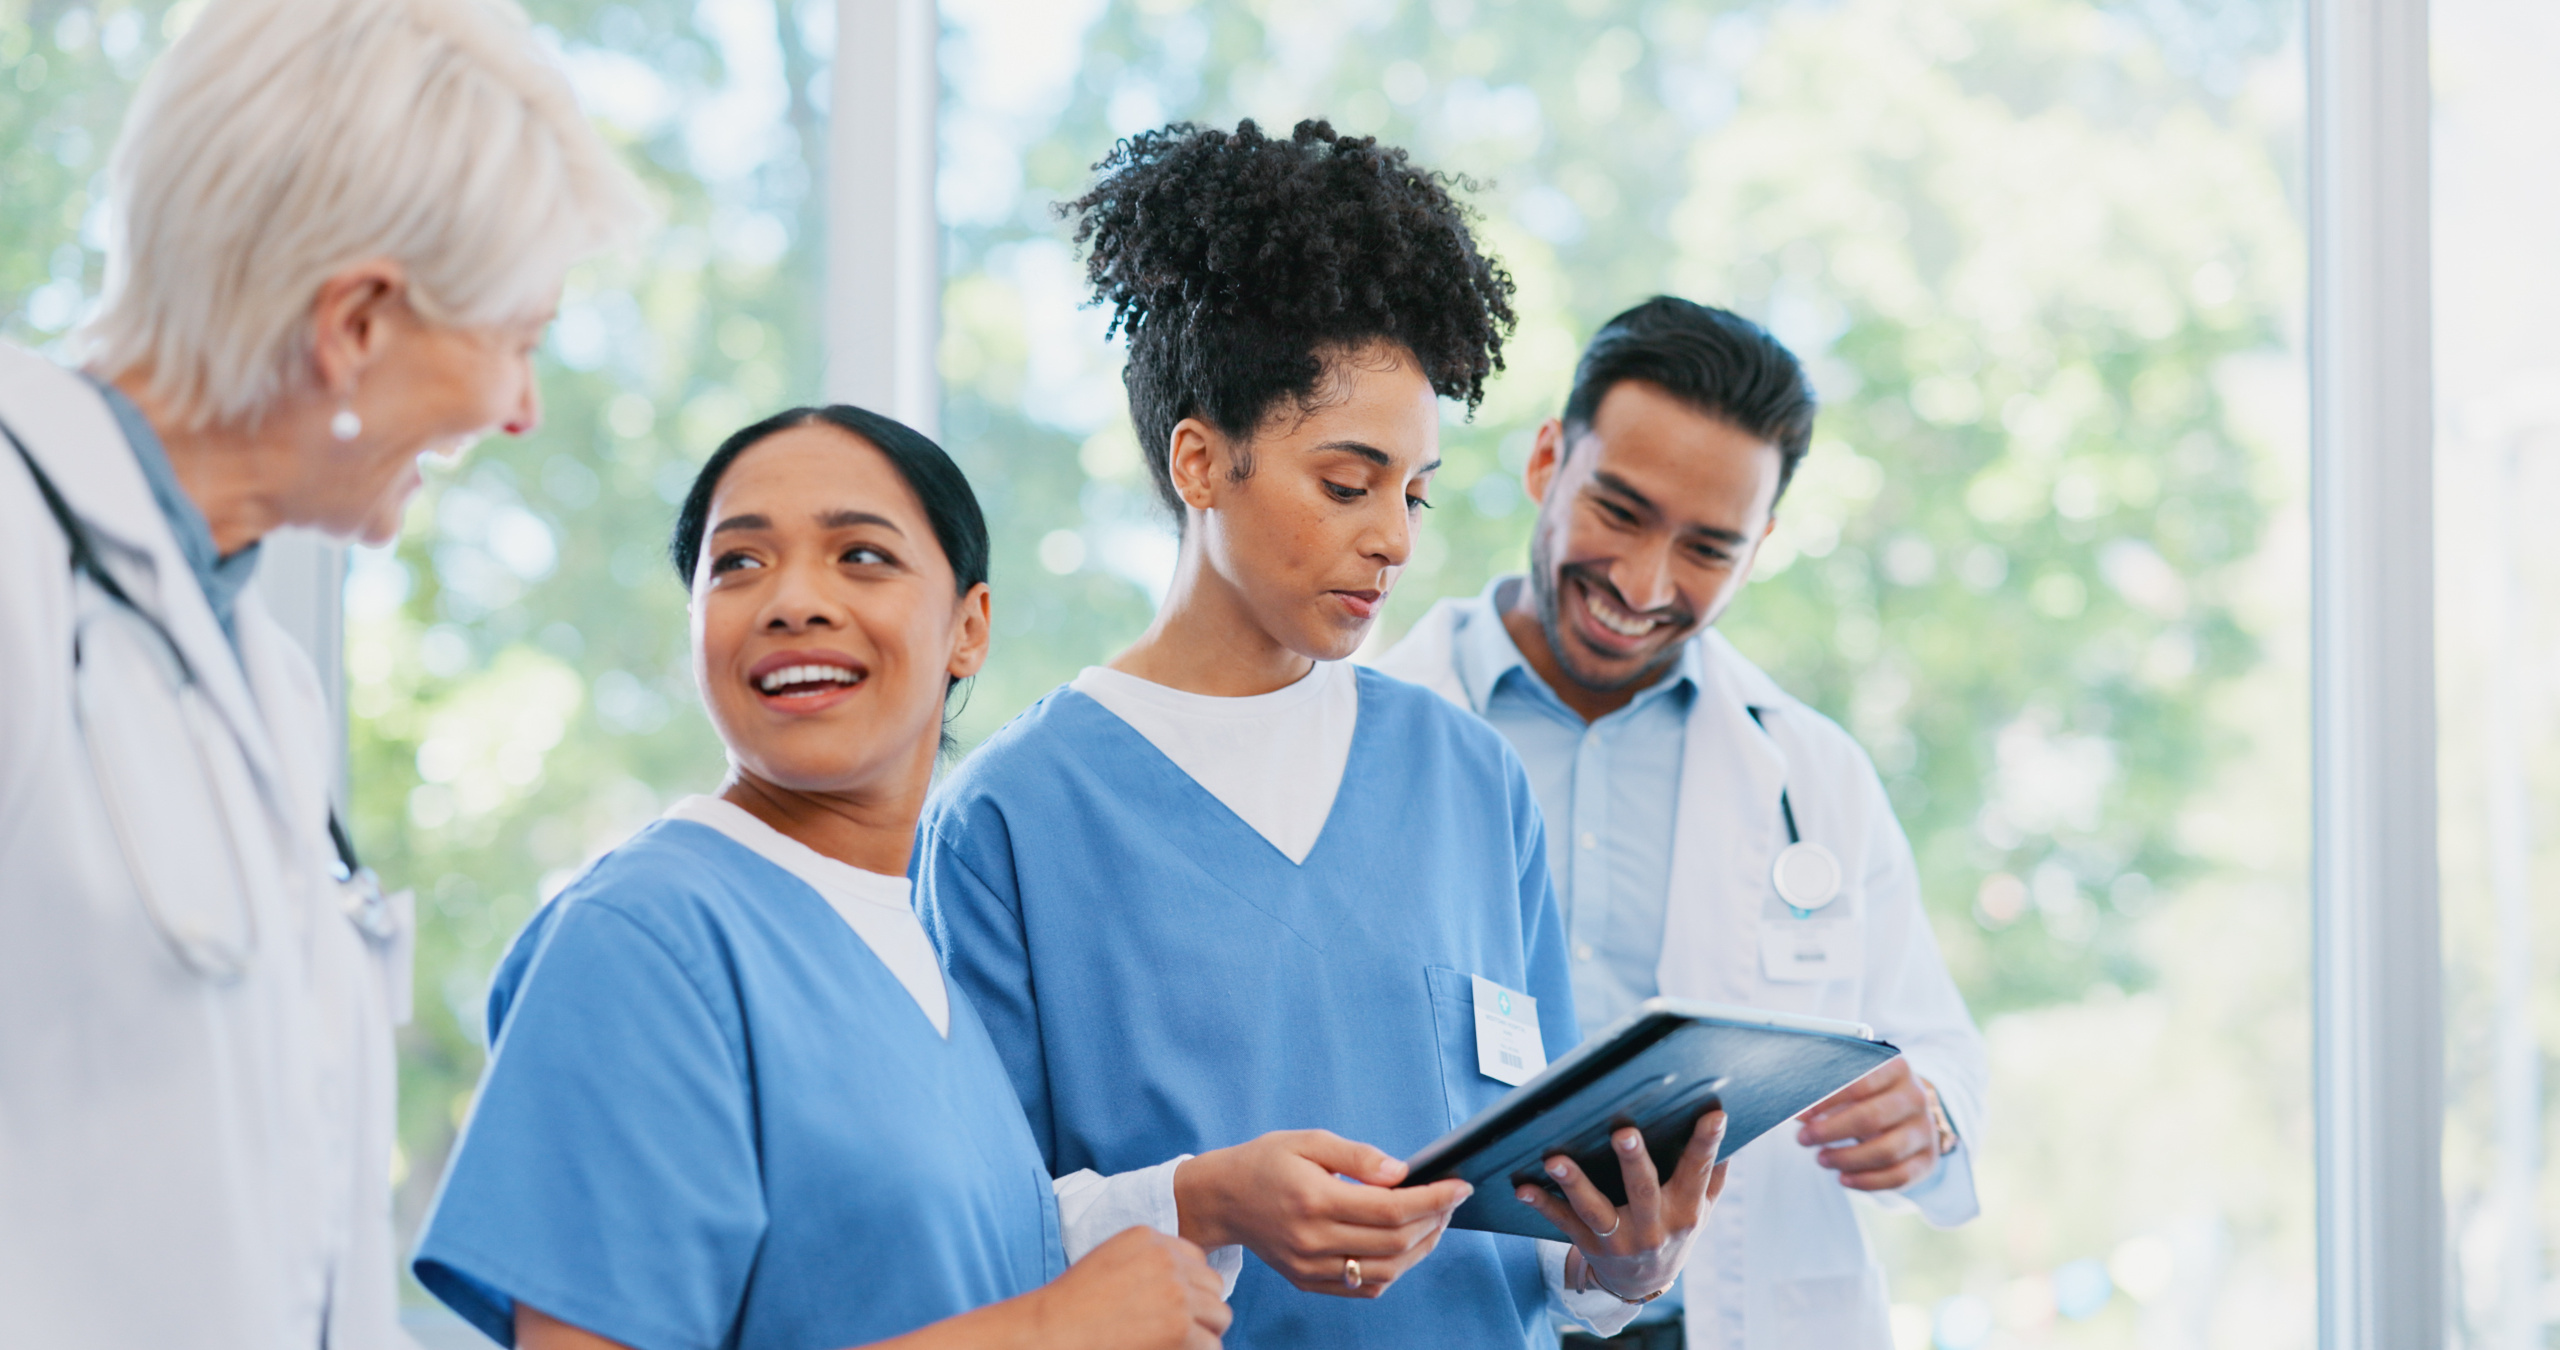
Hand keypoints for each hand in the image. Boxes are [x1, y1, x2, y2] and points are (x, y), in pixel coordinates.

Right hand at [1020, 1228, 1229, 1349]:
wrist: (1050, 1333)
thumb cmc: (1071, 1307)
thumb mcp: (1110, 1262)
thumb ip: (1146, 1262)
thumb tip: (1184, 1287)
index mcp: (1148, 1238)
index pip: (1196, 1260)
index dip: (1188, 1289)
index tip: (1168, 1309)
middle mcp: (1167, 1260)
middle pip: (1213, 1287)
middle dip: (1199, 1311)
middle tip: (1173, 1332)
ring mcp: (1176, 1293)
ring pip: (1219, 1316)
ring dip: (1202, 1334)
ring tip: (1173, 1345)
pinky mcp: (1180, 1327)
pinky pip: (1211, 1345)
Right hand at [1176, 1129, 1472, 1297]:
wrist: (1221, 1199)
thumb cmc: (1265, 1163)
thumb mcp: (1308, 1141)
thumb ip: (1358, 1156)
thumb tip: (1401, 1173)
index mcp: (1315, 1200)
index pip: (1392, 1209)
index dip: (1434, 1199)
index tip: (1460, 1186)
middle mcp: (1314, 1240)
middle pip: (1396, 1243)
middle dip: (1434, 1220)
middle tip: (1450, 1199)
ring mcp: (1311, 1268)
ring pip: (1386, 1271)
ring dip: (1421, 1248)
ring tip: (1434, 1221)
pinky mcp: (1308, 1281)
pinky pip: (1365, 1288)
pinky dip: (1394, 1270)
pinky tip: (1404, 1246)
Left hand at [1516, 1108, 1728, 1303]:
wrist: (1644, 1282)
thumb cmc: (1674, 1231)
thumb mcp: (1702, 1209)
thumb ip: (1712, 1174)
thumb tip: (1720, 1124)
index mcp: (1685, 1212)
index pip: (1698, 1173)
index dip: (1706, 1144)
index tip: (1713, 1115)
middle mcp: (1653, 1228)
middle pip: (1643, 1191)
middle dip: (1633, 1162)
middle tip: (1624, 1133)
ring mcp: (1618, 1239)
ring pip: (1595, 1210)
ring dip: (1574, 1184)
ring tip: (1556, 1160)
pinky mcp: (1589, 1245)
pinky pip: (1563, 1223)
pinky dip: (1542, 1205)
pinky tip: (1523, 1187)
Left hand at [1795, 1057, 1941, 1190]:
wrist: (1909, 1114)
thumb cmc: (1869, 1096)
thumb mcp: (1851, 1086)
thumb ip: (1825, 1095)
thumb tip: (1798, 1114)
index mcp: (1896, 1068)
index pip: (1860, 1083)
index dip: (1827, 1100)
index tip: (1800, 1114)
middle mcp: (1916, 1097)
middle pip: (1872, 1118)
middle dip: (1831, 1131)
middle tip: (1803, 1139)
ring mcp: (1925, 1130)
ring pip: (1886, 1151)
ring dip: (1846, 1158)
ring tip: (1821, 1159)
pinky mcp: (1928, 1159)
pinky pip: (1898, 1176)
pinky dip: (1867, 1181)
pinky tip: (1843, 1178)